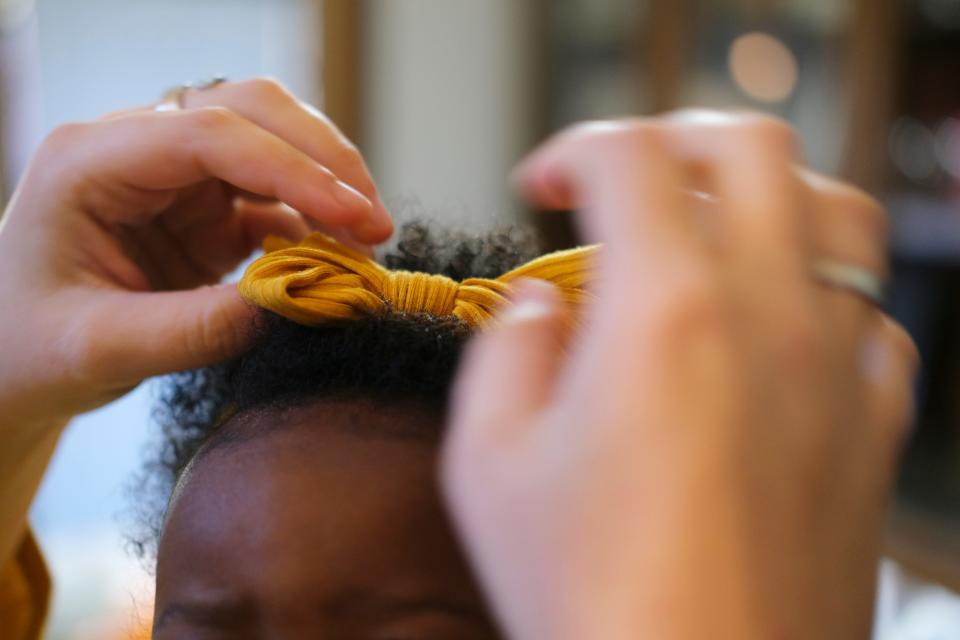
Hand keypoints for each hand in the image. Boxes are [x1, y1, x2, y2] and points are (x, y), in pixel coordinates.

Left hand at [0, 77, 392, 422]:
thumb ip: (194, 330)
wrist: (13, 365)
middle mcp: (135, 149)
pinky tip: (338, 256)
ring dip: (326, 181)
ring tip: (369, 237)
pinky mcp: (202, 208)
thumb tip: (296, 304)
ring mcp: (174, 177)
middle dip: (321, 158)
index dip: (290, 168)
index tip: (352, 216)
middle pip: (249, 110)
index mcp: (90, 160)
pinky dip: (314, 221)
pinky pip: (273, 196)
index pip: (207, 134)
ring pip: (271, 140)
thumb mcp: (99, 347)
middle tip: (374, 222)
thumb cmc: (30, 348)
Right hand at [442, 112, 917, 639]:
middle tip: (630, 175)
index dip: (574, 149)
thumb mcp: (488, 461)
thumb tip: (541, 307)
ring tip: (716, 225)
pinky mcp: (873, 426)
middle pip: (750, 149)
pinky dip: (821, 290)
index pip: (629, 157)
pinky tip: (776, 328)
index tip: (546, 184)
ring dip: (768, 194)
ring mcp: (838, 367)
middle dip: (676, 139)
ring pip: (838, 212)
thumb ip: (508, 349)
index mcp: (666, 310)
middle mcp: (771, 315)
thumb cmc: (593, 596)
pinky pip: (871, 314)